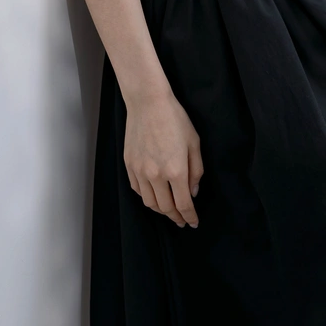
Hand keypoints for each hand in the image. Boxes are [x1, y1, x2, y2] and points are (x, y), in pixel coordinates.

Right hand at [123, 89, 203, 227]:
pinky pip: (137, 190)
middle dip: (175, 217)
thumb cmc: (175, 119)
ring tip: (169, 210)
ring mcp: (140, 171)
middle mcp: (156, 175)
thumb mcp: (194, 143)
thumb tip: (193, 192)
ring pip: (149, 203)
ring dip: (160, 210)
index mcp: (176, 170)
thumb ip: (196, 171)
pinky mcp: (129, 165)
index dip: (189, 217)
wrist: (148, 103)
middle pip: (165, 208)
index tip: (193, 223)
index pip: (183, 204)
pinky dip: (147, 197)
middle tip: (182, 220)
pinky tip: (154, 195)